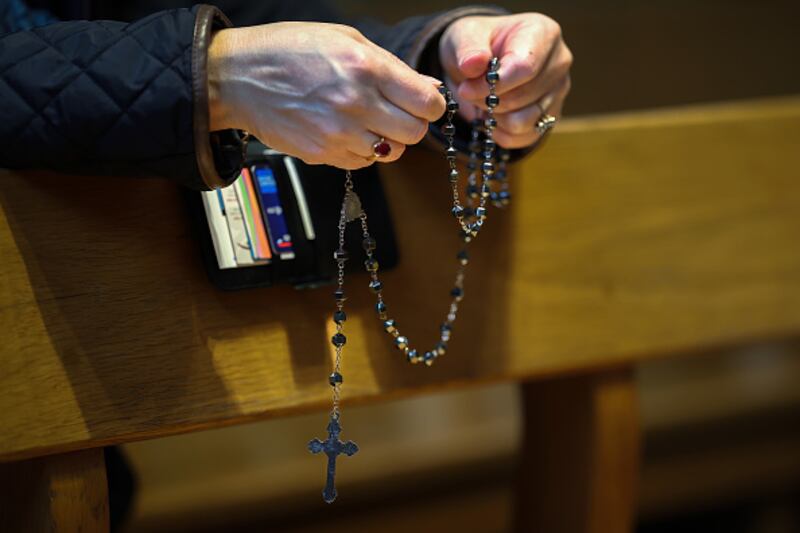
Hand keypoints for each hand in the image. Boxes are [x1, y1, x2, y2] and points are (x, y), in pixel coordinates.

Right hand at [208, 22, 444, 168]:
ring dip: (386, 139)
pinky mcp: (322, 155)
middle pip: (414, 134)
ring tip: (365, 120)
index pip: (427, 104)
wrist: (236, 77)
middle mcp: (355, 104)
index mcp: (365, 68)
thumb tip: (429, 90)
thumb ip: (391, 67)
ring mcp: (338, 134)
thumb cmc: (289, 50)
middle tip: (395, 112)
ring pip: (390, 153)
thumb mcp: (345, 39)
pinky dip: (361, 149)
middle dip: (411, 123)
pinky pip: (362, 161)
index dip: (431, 105)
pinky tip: (343, 129)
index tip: (423, 103)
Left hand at [439, 13, 571, 148]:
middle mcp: (558, 63)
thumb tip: (473, 64)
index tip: (467, 88)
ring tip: (484, 103)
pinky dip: (502, 134)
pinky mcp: (550, 117)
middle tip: (471, 92)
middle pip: (523, 96)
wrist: (480, 64)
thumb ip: (468, 49)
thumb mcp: (464, 37)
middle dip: (489, 100)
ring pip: (525, 121)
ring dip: (495, 118)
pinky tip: (492, 119)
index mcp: (543, 33)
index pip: (525, 67)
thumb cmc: (477, 45)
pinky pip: (526, 137)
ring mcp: (558, 92)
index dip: (494, 84)